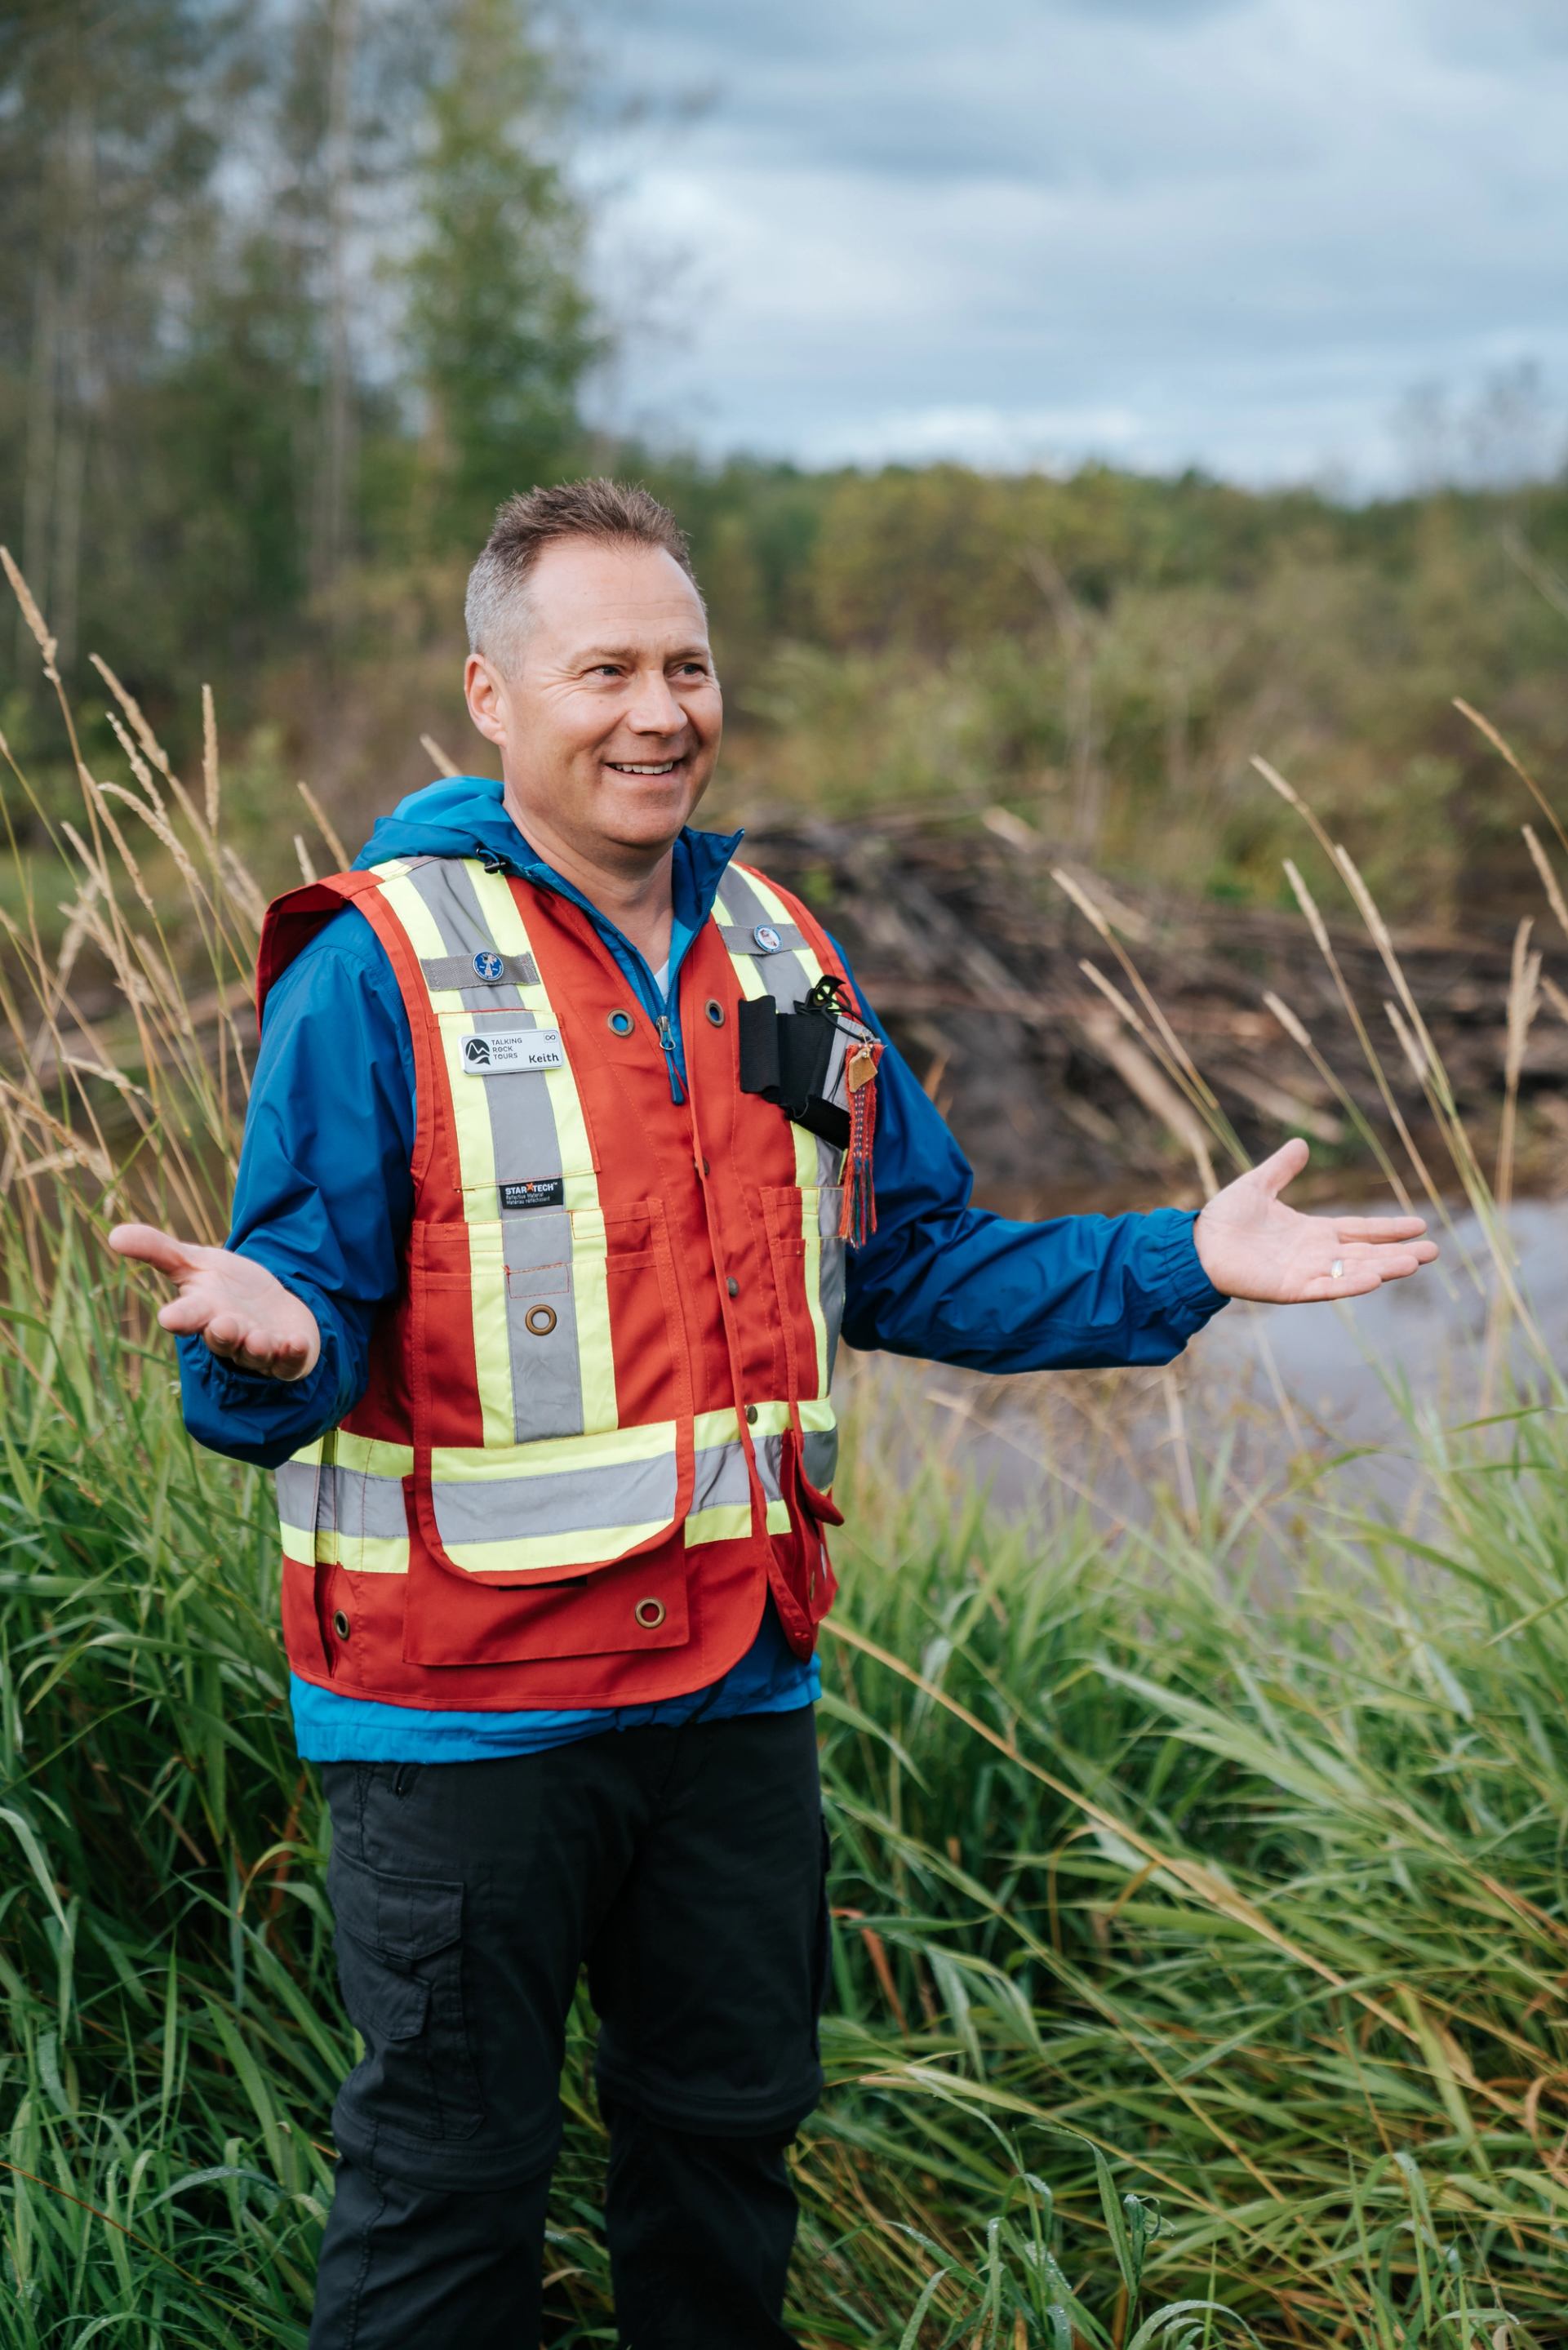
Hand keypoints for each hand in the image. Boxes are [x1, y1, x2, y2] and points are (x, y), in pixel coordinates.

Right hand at [108, 1223, 321, 1379]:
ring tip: (258, 1338)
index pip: (187, 1317)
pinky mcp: (288, 1357)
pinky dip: (292, 1355)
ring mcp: (258, 1349)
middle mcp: (229, 1334)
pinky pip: (290, 1362)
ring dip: (255, 1347)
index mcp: (203, 1312)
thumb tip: (113, 1235)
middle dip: (222, 1333)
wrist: (271, 1307)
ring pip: (253, 1354)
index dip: (179, 1317)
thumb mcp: (195, 1262)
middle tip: (222, 1324)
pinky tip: (295, 1342)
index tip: (169, 1317)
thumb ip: (158, 1250)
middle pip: (221, 1339)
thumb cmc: (227, 1288)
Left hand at [1193, 1138, 1436, 1303]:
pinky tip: (1375, 1278)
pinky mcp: (1289, 1288)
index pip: (1359, 1229)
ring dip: (1383, 1267)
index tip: (1420, 1224)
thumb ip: (1282, 1168)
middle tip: (1435, 1251)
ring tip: (1415, 1262)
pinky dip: (1349, 1284)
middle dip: (1399, 1252)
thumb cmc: (1224, 1218)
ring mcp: (1304, 1273)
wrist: (1195, 1244)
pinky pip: (1325, 1288)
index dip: (1389, 1228)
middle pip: (1366, 1253)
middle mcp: (1314, 1254)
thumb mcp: (1258, 1185)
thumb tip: (1302, 1144)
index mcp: (1312, 1231)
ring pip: (1353, 1271)